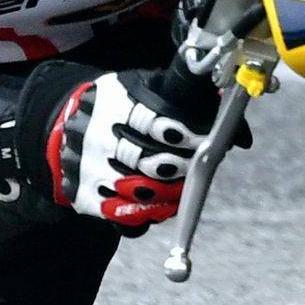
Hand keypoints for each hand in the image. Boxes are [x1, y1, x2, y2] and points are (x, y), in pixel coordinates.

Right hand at [43, 67, 220, 230]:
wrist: (63, 126)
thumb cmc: (122, 107)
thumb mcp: (147, 89)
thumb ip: (192, 102)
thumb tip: (241, 135)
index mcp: (115, 102)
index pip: (152, 121)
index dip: (183, 133)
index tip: (203, 139)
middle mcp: (96, 135)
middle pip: (147, 160)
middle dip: (180, 167)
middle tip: (196, 168)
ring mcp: (87, 168)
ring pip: (137, 191)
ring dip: (169, 195)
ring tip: (182, 189)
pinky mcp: (82, 195)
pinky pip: (121, 215)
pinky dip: (147, 216)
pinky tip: (161, 208)